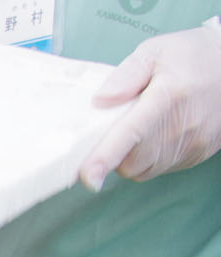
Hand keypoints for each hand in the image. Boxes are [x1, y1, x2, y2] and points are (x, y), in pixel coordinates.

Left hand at [79, 20, 220, 191]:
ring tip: (141, 127)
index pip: (130, 133)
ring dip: (132, 156)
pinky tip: (158, 133)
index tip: (88, 176)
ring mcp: (193, 143)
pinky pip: (161, 168)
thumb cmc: (191, 56)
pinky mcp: (197, 154)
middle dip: (114, 153)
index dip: (105, 157)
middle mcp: (182, 126)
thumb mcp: (155, 51)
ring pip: (144, 169)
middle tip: (117, 128)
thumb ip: (125, 75)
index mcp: (166, 97)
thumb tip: (100, 101)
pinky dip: (150, 158)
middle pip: (130, 162)